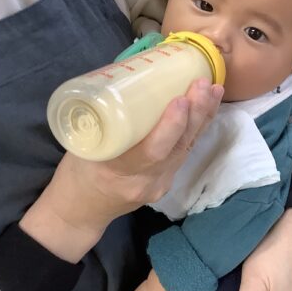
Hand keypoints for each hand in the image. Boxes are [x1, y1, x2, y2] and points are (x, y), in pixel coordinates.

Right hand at [20, 79, 222, 261]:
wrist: (82, 210)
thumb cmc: (77, 172)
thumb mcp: (83, 145)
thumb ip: (105, 120)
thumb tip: (129, 80)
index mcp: (117, 172)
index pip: (152, 151)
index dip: (170, 126)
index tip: (180, 100)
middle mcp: (145, 181)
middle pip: (177, 148)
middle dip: (195, 114)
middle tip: (203, 84)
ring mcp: (159, 183)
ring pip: (186, 149)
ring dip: (202, 118)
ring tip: (213, 89)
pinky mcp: (166, 181)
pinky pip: (184, 152)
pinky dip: (196, 128)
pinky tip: (207, 108)